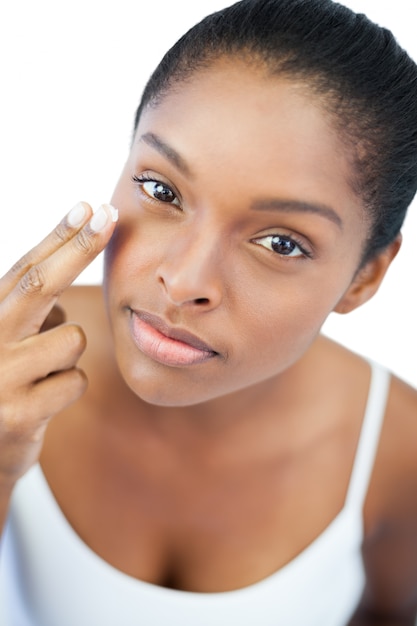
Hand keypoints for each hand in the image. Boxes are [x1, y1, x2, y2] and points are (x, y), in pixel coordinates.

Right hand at [0, 202, 117, 485]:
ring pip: (70, 340)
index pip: (25, 269)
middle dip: (79, 247)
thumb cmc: (2, 386)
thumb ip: (30, 306)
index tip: (88, 207)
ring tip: (40, 375)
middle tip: (109, 215)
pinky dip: (67, 387)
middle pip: (40, 285)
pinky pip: (75, 381)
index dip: (59, 236)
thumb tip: (71, 258)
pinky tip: (41, 403)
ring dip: (67, 353)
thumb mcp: (7, 340)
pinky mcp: (17, 414)